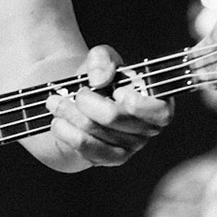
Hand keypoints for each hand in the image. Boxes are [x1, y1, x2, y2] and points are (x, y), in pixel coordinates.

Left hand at [45, 45, 170, 166]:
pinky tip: (58, 122)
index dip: (136, 103)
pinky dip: (68, 134)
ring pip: (97, 134)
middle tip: (75, 93)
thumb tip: (100, 79)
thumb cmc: (100, 78)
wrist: (81, 99)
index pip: (160, 112)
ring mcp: (129, 147)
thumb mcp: (102, 58)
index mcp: (158, 103)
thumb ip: (103, 59)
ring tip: (55, 103)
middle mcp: (148, 129)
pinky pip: (88, 150)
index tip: (117, 90)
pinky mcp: (108, 159)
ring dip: (71, 116)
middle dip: (88, 103)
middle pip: (116, 120)